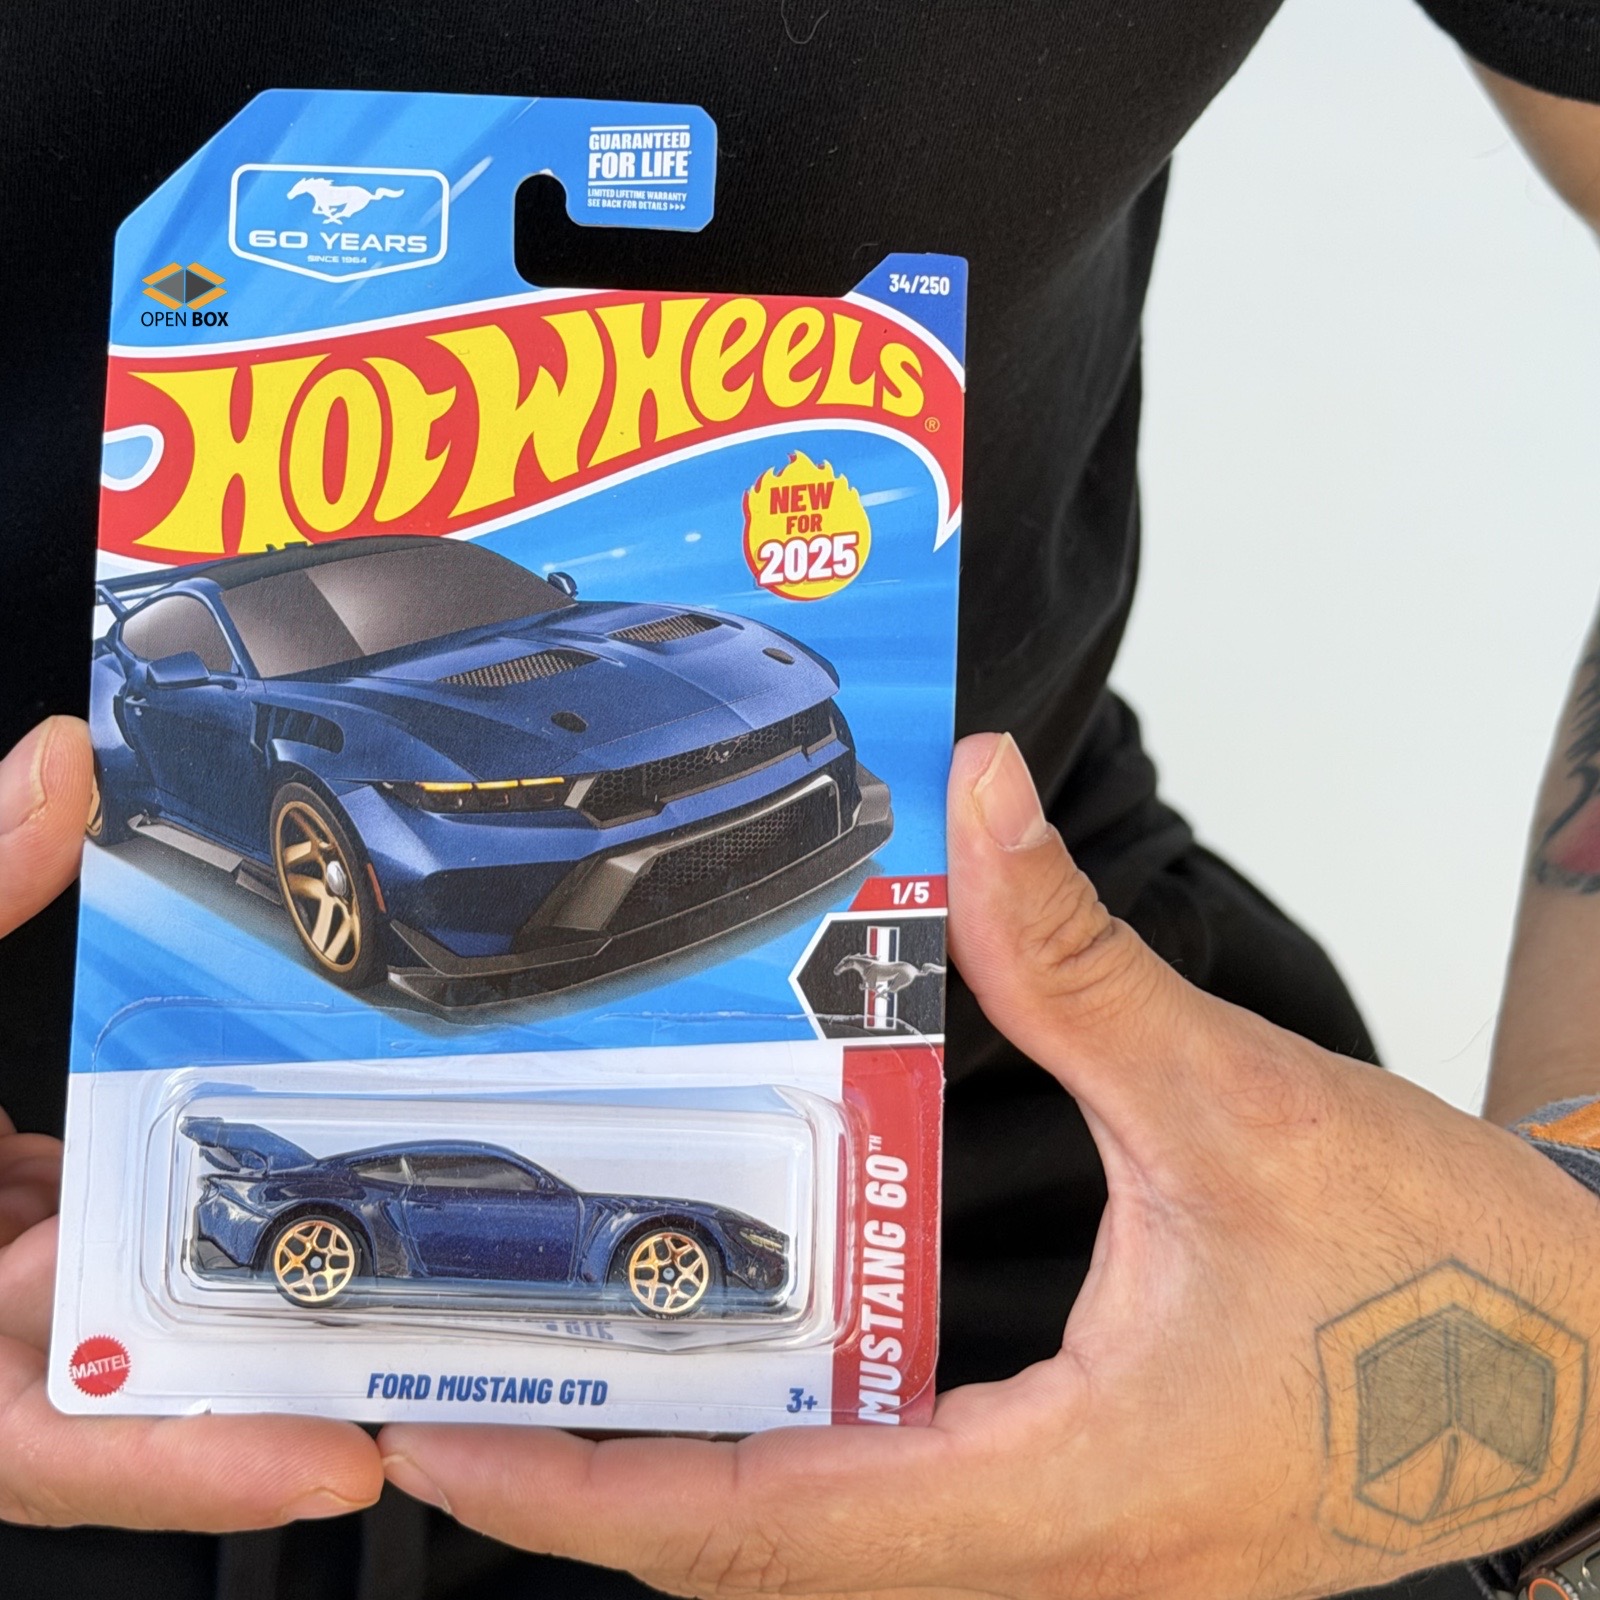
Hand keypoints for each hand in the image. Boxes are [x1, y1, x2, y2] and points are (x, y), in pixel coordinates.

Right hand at [0, 717, 383, 1528]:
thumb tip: (56, 771)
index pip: (59, 1447)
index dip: (197, 1465)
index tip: (340, 1463)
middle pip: (132, 1389)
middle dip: (276, 1371)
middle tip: (426, 1345)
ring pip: (122, 1309)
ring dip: (240, 1279)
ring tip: (385, 1251)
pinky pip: (90, 1240)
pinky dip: (163, 1206)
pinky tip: (253, 1163)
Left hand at [380, 732, 1599, 1599]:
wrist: (1583, 1375)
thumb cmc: (1441, 1278)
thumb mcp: (1243, 1106)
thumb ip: (1087, 965)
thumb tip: (984, 805)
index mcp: (1066, 1493)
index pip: (773, 1531)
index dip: (600, 1493)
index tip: (465, 1445)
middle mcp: (1048, 1553)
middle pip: (766, 1561)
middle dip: (606, 1490)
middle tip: (476, 1392)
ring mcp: (1072, 1552)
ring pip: (825, 1551)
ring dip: (694, 1474)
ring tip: (581, 1375)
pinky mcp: (1096, 1515)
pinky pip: (898, 1514)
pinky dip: (796, 1456)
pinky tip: (759, 1371)